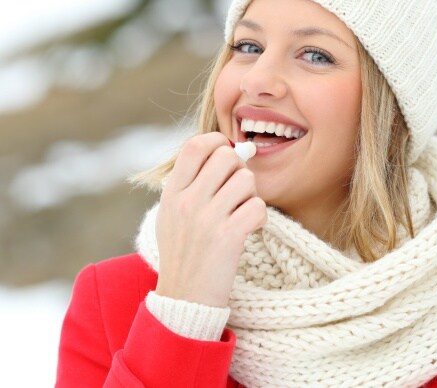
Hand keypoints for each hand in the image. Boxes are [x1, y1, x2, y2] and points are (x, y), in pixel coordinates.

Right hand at [154, 132, 265, 306]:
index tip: (226, 155)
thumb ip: (192, 182)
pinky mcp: (228, 237)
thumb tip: (233, 150)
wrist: (184, 298)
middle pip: (227, 156)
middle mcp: (187, 201)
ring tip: (240, 213)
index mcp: (172, 192)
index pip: (196, 145)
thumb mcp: (172, 214)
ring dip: (250, 195)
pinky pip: (258, 206)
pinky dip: (260, 217)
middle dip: (239, 169)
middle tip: (236, 190)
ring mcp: (207, 219)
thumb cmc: (184, 252)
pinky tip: (249, 228)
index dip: (217, 142)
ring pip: (247, 179)